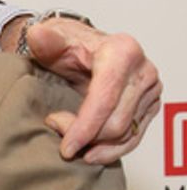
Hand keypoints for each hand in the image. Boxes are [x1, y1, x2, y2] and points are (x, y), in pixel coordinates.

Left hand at [1, 15, 160, 163]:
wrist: (83, 47)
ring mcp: (150, 90)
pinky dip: (113, 150)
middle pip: (117, 122)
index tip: (66, 147)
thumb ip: (45, 40)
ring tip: (70, 140)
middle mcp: (143, 71)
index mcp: (122, 53)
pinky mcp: (150, 105)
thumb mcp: (53, 39)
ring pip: (126, 134)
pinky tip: (92, 153)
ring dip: (96, 145)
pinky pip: (135, 137)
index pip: (104, 100)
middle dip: (85, 136)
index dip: (84, 127)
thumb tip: (38, 36)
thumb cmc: (70, 44)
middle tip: (57, 128)